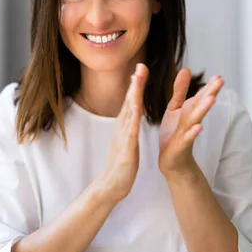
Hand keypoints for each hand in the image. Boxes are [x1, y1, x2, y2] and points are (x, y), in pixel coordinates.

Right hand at [96, 63, 147, 203]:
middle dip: (135, 83)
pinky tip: (137, 108)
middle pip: (129, 102)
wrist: (111, 186)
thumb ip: (128, 126)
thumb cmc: (120, 164)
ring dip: (134, 96)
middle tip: (140, 65)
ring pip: (129, 113)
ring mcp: (123, 137)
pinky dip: (133, 119)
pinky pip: (131, 132)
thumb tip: (131, 112)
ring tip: (138, 80)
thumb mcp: (125, 140)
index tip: (140, 68)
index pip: (131, 101)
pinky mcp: (126, 149)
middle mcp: (122, 128)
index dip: (136, 84)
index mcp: (124, 126)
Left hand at [158, 71, 223, 176]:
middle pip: (201, 105)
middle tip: (221, 81)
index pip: (201, 97)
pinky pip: (187, 138)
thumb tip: (186, 69)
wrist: (170, 161)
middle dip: (210, 93)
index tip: (219, 76)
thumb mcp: (175, 108)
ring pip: (196, 119)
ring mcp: (187, 133)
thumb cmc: (174, 133)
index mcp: (190, 111)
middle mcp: (191, 121)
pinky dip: (193, 132)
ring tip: (212, 99)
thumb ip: (180, 90)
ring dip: (204, 109)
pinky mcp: (180, 146)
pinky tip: (199, 127)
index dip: (209, 87)